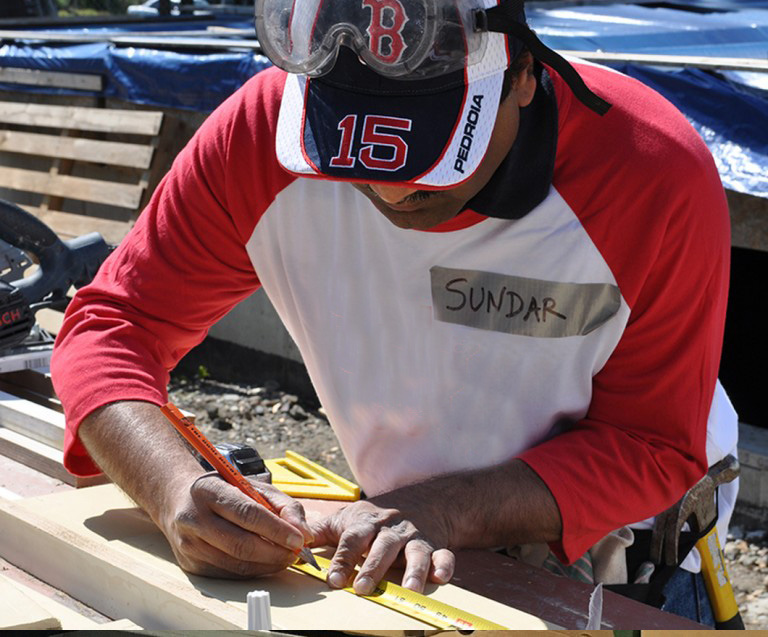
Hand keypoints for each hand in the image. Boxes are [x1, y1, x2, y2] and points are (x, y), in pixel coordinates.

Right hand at [160, 473, 313, 577]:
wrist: (179, 500)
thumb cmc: (223, 490)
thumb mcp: (253, 485)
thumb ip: (284, 505)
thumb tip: (303, 534)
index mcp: (209, 490)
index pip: (247, 513)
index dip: (276, 529)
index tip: (299, 539)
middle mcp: (194, 518)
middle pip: (241, 544)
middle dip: (276, 552)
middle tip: (296, 553)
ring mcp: (189, 544)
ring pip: (236, 564)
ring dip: (268, 565)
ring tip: (284, 556)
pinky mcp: (191, 564)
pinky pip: (229, 574)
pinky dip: (253, 571)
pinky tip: (265, 562)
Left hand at [310, 497, 454, 594]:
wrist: (422, 499)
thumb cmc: (376, 516)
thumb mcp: (346, 519)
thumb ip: (319, 531)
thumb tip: (293, 540)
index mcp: (367, 524)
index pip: (352, 539)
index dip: (342, 558)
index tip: (333, 579)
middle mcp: (391, 530)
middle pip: (383, 546)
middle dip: (373, 567)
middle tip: (363, 588)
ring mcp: (415, 538)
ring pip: (415, 552)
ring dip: (413, 570)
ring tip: (409, 588)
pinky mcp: (436, 546)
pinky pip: (444, 555)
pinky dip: (444, 566)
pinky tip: (440, 578)